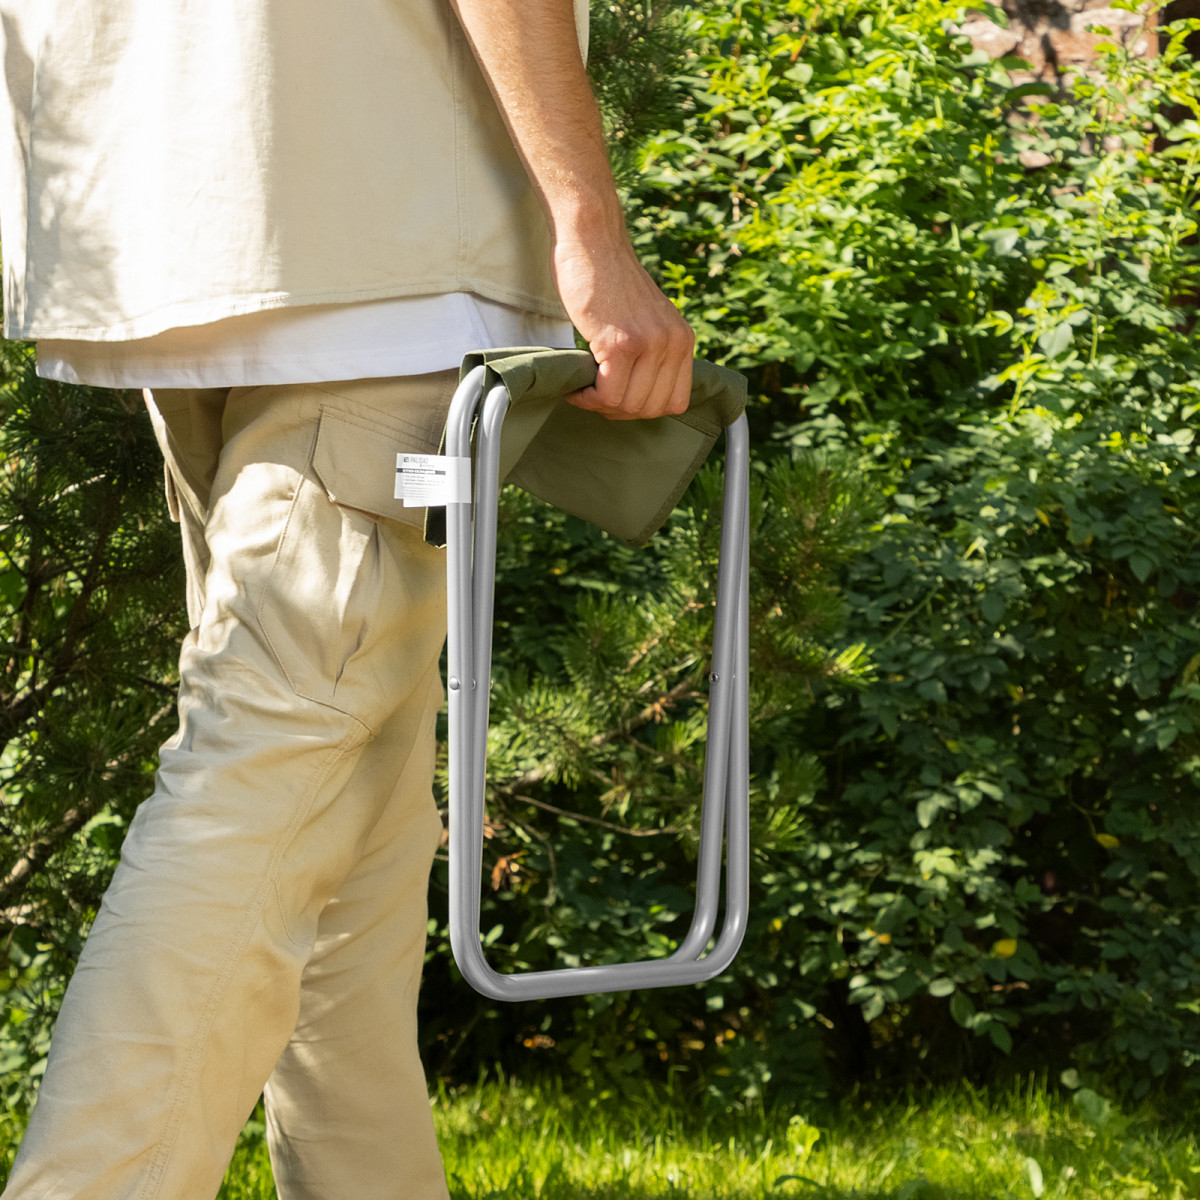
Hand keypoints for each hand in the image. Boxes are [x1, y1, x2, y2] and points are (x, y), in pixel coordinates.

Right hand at [553, 236, 694, 421]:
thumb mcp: (648, 320)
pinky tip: (576, 386)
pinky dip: (587, 398)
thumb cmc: (608, 281)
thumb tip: (638, 398)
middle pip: (650, 410)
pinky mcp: (620, 343)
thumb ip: (653, 353)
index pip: (675, 402)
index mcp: (683, 340)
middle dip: (618, 411)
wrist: (592, 241)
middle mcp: (673, 343)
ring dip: (600, 405)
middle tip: (595, 395)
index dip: (643, 409)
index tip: (618, 397)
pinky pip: (608, 393)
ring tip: (583, 388)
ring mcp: (649, 343)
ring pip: (628, 405)